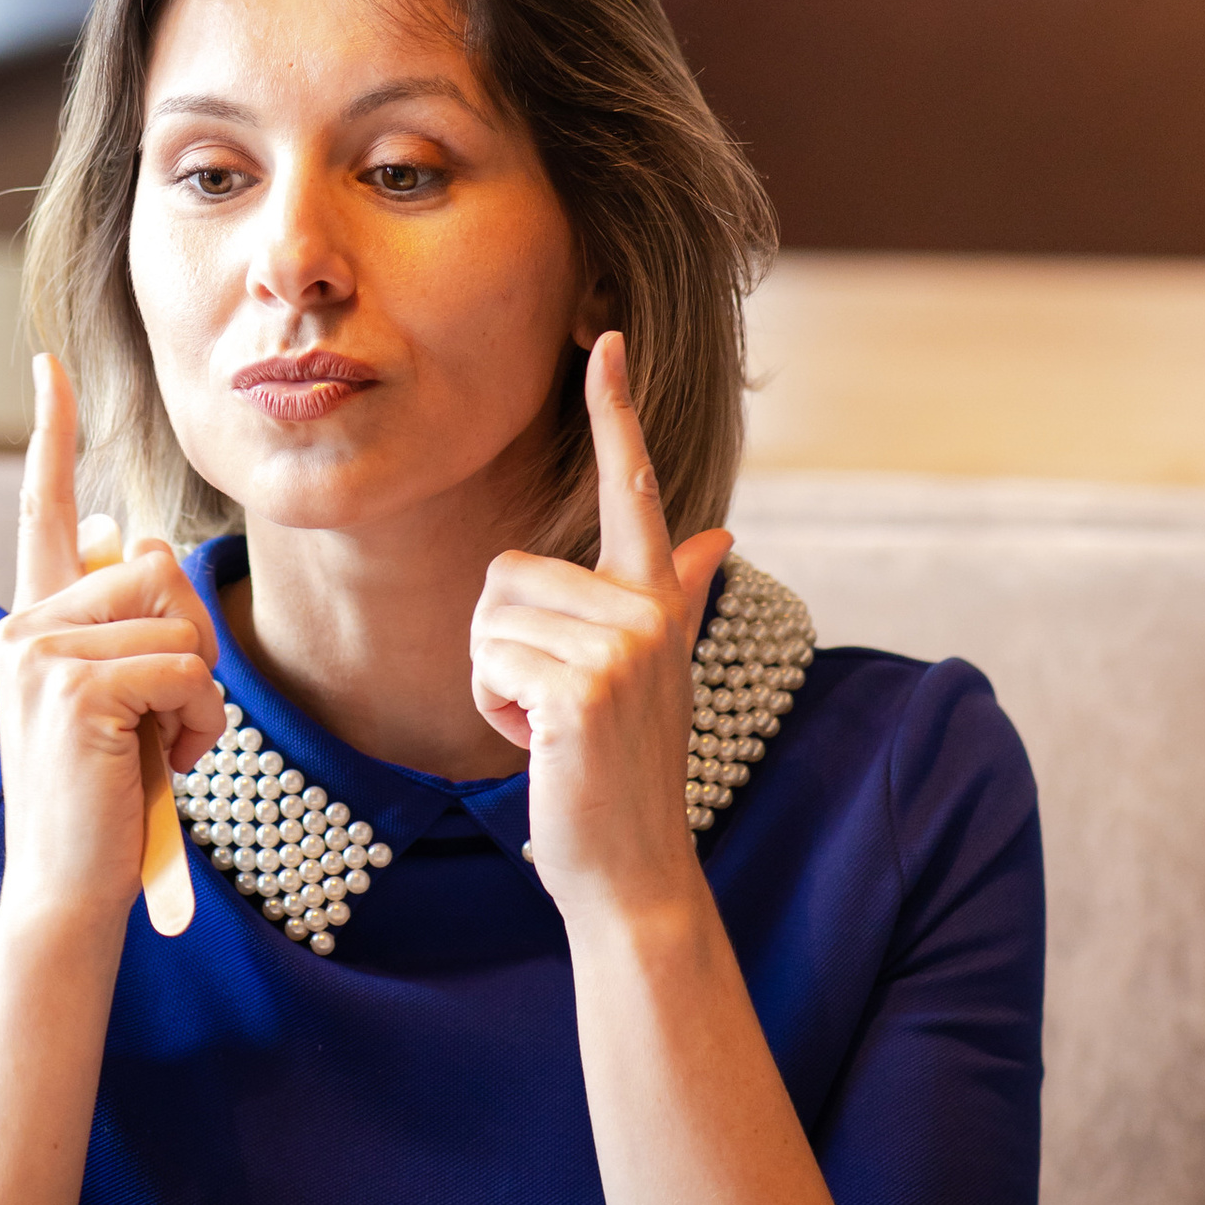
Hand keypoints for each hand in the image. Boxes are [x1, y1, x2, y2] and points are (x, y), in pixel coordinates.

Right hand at [0, 355, 223, 942]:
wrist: (66, 896)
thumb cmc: (101, 808)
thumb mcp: (115, 704)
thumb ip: (119, 628)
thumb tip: (126, 534)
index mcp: (31, 625)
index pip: (42, 511)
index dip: (51, 436)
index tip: (52, 370)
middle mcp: (23, 626)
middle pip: (152, 564)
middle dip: (192, 641)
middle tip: (170, 721)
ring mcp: (41, 653)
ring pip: (174, 614)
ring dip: (199, 689)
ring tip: (162, 747)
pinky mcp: (75, 686)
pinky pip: (182, 666)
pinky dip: (198, 720)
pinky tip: (166, 764)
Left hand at [469, 331, 734, 930]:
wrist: (628, 868)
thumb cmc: (621, 770)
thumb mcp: (652, 674)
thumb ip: (675, 595)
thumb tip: (715, 535)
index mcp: (656, 599)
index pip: (634, 487)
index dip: (616, 408)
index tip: (603, 336)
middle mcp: (647, 613)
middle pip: (506, 572)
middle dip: (502, 645)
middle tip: (555, 708)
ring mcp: (620, 651)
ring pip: (490, 617)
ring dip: (497, 681)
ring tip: (551, 728)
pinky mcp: (582, 689)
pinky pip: (489, 661)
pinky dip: (494, 710)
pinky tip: (541, 746)